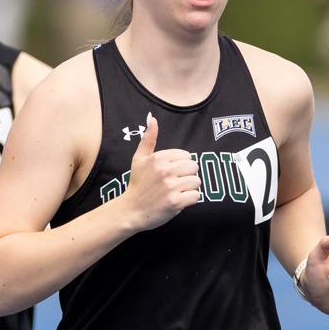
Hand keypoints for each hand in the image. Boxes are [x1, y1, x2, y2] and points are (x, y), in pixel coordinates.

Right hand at [119, 113, 200, 231]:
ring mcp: (171, 187)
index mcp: (159, 158)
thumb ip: (148, 139)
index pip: (187, 156)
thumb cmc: (137, 184)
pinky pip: (196, 196)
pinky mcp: (176, 202)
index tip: (171, 173)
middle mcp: (166, 171)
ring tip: (176, 192)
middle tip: (175, 183)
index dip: (181, 165)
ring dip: (189, 188)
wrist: (131, 211)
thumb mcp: (139, 159)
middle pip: (194, 167)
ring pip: (196, 182)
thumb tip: (152, 118)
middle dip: (187, 176)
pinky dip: (190, 200)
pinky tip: (178, 201)